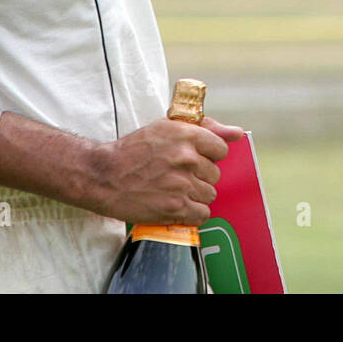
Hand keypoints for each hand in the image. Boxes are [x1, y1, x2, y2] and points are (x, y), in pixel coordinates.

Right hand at [85, 115, 244, 224]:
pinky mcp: (174, 207)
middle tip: (178, 176)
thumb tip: (238, 133)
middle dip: (200, 176)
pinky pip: (202, 214)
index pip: (221, 150)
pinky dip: (192, 213)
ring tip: (175, 191)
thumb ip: (206, 128)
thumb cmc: (135, 150)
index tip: (195, 159)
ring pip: (209, 194)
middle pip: (214, 174)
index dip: (209, 156)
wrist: (104, 175)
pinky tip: (177, 206)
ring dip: (195, 195)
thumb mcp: (167, 128)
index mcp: (187, 135)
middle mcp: (186, 158)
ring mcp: (181, 184)